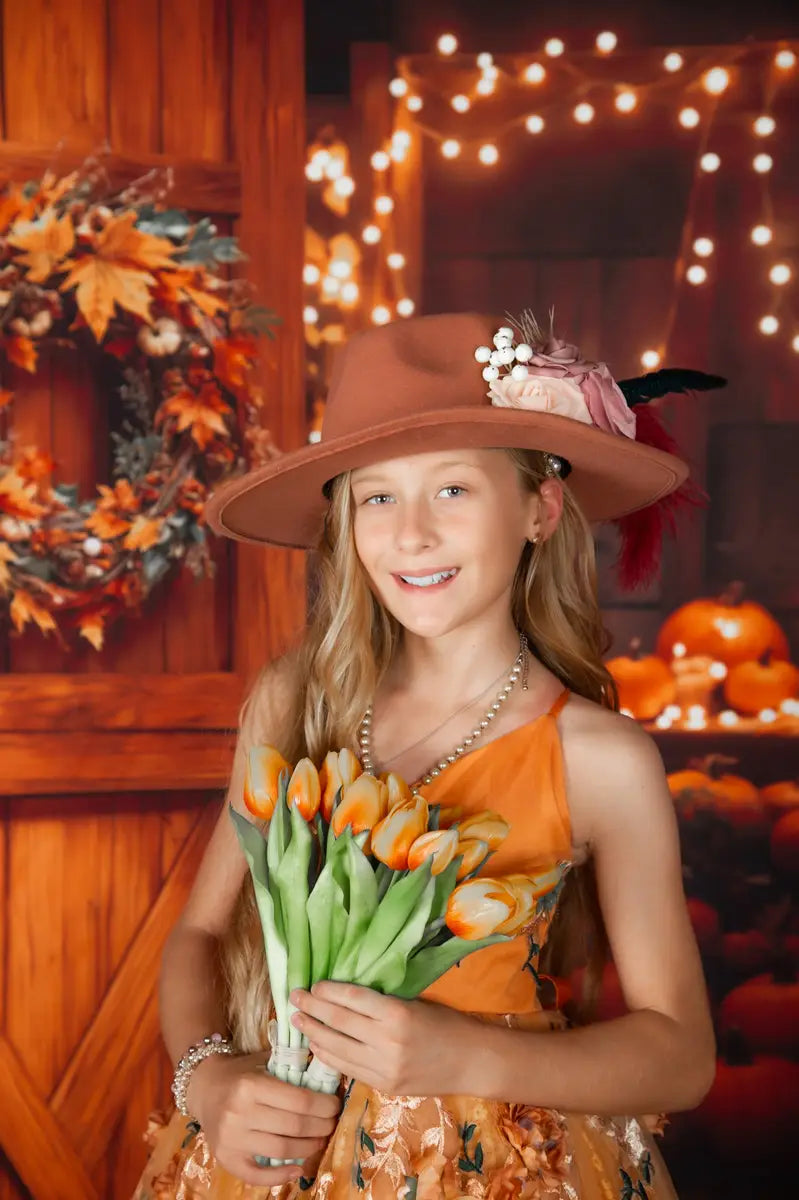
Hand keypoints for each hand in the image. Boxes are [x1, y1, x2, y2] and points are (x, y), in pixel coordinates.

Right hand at [186, 1049, 340, 1186]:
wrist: (203, 1087)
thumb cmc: (239, 1072)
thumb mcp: (263, 1061)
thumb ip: (291, 1067)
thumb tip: (328, 1075)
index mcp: (251, 1086)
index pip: (300, 1100)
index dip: (324, 1105)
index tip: (335, 1105)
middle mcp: (240, 1113)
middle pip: (294, 1126)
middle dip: (321, 1126)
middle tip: (331, 1123)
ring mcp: (232, 1139)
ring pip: (282, 1151)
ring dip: (308, 1149)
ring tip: (319, 1141)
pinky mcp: (225, 1159)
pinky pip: (257, 1175)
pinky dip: (281, 1176)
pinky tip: (298, 1169)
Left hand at [290, 982, 480, 1095]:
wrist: (471, 1062)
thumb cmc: (446, 1024)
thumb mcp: (414, 1003)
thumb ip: (381, 1004)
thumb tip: (343, 996)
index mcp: (396, 1013)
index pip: (352, 999)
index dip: (328, 991)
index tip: (312, 984)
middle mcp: (386, 1041)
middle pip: (339, 1022)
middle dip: (312, 1009)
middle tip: (294, 998)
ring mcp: (384, 1067)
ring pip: (337, 1049)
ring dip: (314, 1034)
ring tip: (299, 1022)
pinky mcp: (384, 1086)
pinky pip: (348, 1069)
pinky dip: (329, 1056)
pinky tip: (318, 1046)